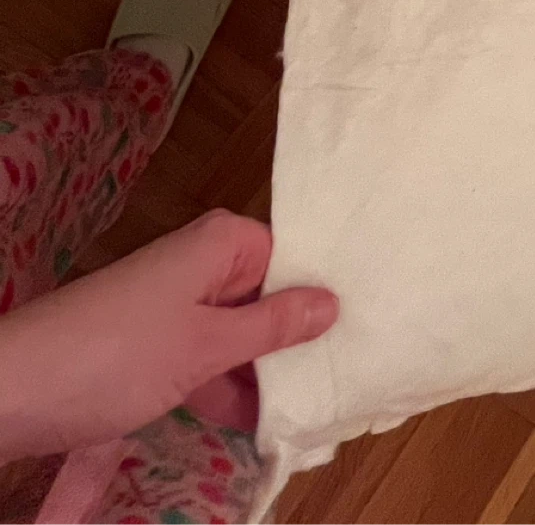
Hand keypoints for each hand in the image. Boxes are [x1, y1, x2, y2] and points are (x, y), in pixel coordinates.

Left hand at [0, 210, 336, 460]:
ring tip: (312, 408)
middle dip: (297, 337)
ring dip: (266, 372)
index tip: (365, 322)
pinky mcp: (157, 345)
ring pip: (241, 334)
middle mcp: (203, 265)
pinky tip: (261, 424)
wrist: (11, 391)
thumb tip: (334, 302)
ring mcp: (178, 306)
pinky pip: (211, 358)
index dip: (324, 288)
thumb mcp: (206, 346)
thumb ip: (273, 327)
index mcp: (222, 243)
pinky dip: (231, 387)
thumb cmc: (117, 354)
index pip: (294, 254)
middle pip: (269, 295)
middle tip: (346, 374)